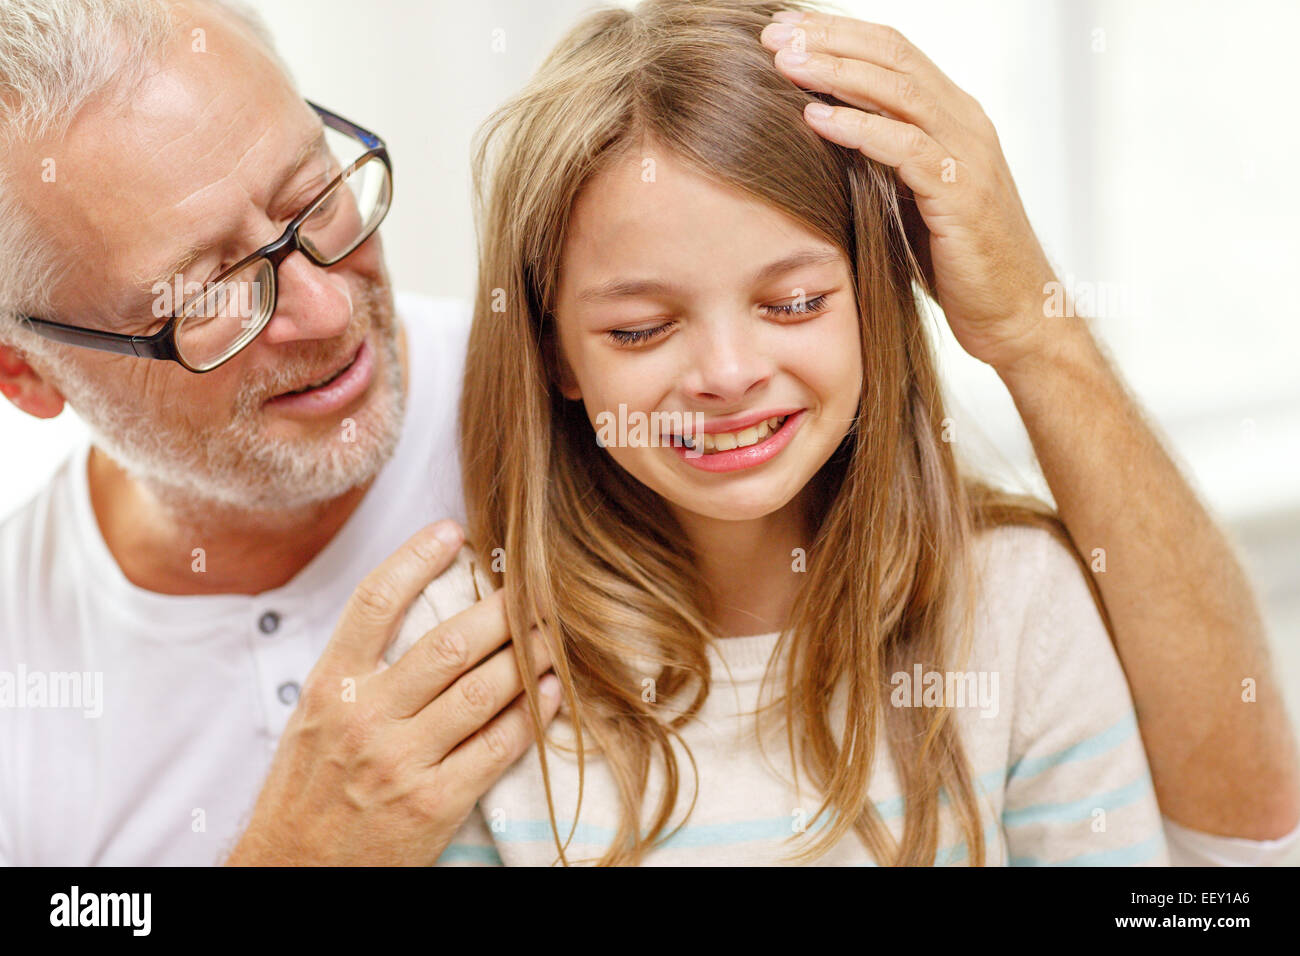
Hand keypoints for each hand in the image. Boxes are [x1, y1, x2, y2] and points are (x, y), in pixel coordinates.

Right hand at [224, 521, 560, 865]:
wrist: (293, 871)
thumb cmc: (309, 789)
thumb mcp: (314, 717)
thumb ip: (359, 668)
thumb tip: (417, 609)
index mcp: (330, 685)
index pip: (375, 602)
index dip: (416, 558)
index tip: (454, 530)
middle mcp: (364, 716)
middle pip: (447, 643)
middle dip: (503, 610)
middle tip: (537, 587)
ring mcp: (400, 761)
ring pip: (482, 691)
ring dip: (529, 658)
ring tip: (555, 635)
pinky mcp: (433, 803)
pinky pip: (495, 747)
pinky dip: (531, 716)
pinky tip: (551, 694)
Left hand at [760, 9, 1065, 375]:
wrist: (1014, 313)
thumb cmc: (958, 261)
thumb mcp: (910, 197)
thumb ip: (880, 159)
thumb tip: (820, 133)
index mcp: (953, 116)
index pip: (892, 52)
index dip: (838, 34)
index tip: (784, 29)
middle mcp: (964, 122)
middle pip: (892, 56)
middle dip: (829, 40)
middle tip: (773, 33)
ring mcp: (968, 155)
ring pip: (899, 91)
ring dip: (836, 74)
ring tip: (785, 64)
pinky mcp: (962, 194)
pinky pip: (906, 148)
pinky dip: (857, 129)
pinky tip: (815, 119)